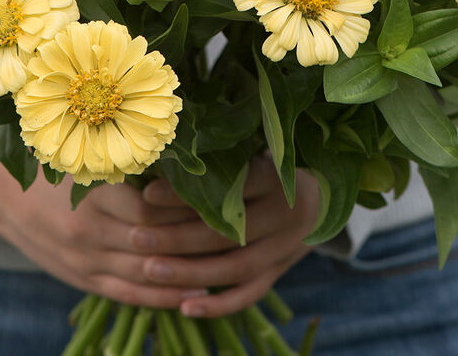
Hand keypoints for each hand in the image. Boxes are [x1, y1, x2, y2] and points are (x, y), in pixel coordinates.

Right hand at [0, 157, 209, 307]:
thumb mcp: (81, 157)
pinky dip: (160, 298)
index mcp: (91, 196)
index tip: (217, 198)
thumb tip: (175, 159)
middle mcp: (89, 232)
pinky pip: (128, 295)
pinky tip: (189, 295)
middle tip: (234, 235)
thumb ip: (121, 162)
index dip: (185, 207)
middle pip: (154, 242)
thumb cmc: (51, 168)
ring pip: (146, 274)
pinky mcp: (83, 279)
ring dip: (185, 275)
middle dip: (195, 242)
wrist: (3, 198)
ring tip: (224, 269)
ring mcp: (86, 261)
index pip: (150, 207)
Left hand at [134, 155, 318, 317]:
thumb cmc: (271, 164)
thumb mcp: (254, 151)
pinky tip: (184, 307)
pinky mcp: (280, 272)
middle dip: (177, 237)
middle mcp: (284, 215)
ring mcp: (284, 248)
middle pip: (225, 232)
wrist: (320, 196)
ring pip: (234, 267)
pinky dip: (218, 305)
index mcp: (275, 178)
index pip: (226, 189)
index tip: (147, 193)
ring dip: (189, 272)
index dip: (186, 194)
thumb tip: (161, 156)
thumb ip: (219, 156)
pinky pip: (249, 294)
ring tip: (149, 269)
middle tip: (137, 237)